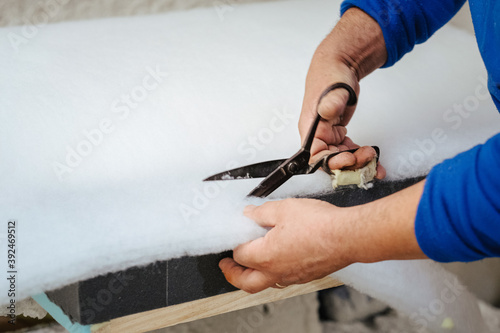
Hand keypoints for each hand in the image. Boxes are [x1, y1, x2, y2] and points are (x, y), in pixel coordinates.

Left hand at [219, 199, 353, 292]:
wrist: (348, 235)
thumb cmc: (319, 224)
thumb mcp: (283, 209)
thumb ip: (260, 213)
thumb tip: (249, 214)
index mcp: (266, 256)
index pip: (240, 254)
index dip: (235, 243)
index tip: (234, 236)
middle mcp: (277, 272)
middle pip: (246, 282)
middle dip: (232, 274)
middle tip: (226, 266)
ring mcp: (293, 277)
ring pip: (266, 283)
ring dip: (254, 275)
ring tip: (251, 264)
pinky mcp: (307, 276)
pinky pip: (283, 280)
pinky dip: (274, 273)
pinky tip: (278, 260)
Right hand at [298, 8, 386, 176]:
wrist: (339, 66)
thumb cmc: (330, 75)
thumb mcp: (332, 88)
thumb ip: (330, 103)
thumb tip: (327, 112)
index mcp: (311, 129)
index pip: (316, 155)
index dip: (332, 162)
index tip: (349, 159)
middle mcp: (318, 136)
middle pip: (330, 161)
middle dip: (350, 165)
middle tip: (369, 161)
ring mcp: (328, 136)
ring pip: (340, 159)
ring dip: (358, 165)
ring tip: (376, 166)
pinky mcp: (338, 135)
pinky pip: (347, 151)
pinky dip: (360, 156)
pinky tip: (373, 158)